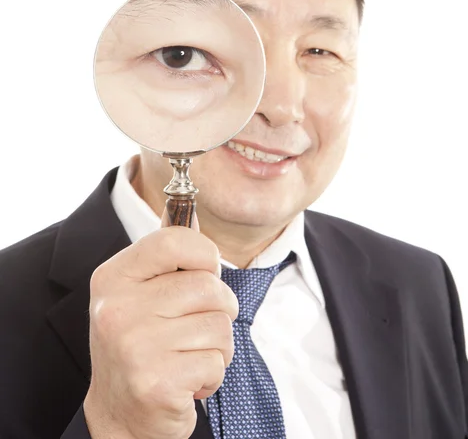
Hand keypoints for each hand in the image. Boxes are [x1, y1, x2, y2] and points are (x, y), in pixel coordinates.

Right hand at [83, 212, 237, 438]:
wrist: (118, 414)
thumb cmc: (140, 344)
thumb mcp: (140, 293)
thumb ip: (167, 258)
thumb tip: (193, 218)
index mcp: (113, 277)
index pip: (173, 239)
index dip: (204, 253)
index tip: (206, 270)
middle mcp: (118, 308)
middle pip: (208, 286)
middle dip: (220, 307)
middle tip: (199, 325)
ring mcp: (135, 346)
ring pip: (219, 324)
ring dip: (218, 345)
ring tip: (189, 355)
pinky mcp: (156, 382)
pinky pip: (217, 360)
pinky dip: (213, 373)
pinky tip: (188, 380)